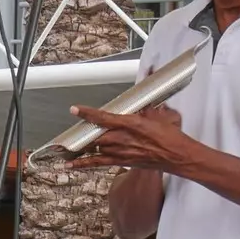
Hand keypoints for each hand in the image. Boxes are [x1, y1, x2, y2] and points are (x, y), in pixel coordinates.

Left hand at [66, 105, 193, 171]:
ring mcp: (119, 152)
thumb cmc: (169, 136)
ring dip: (79, 147)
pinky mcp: (120, 161)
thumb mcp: (158, 114)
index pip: (103, 117)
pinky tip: (70, 163)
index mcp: (130, 124)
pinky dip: (82, 163)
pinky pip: (97, 163)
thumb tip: (149, 74)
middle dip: (81, 132)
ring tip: (63, 146)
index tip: (75, 109)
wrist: (176, 156)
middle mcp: (121, 139)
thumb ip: (146, 99)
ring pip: (92, 148)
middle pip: (94, 135)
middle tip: (70, 129)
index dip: (87, 113)